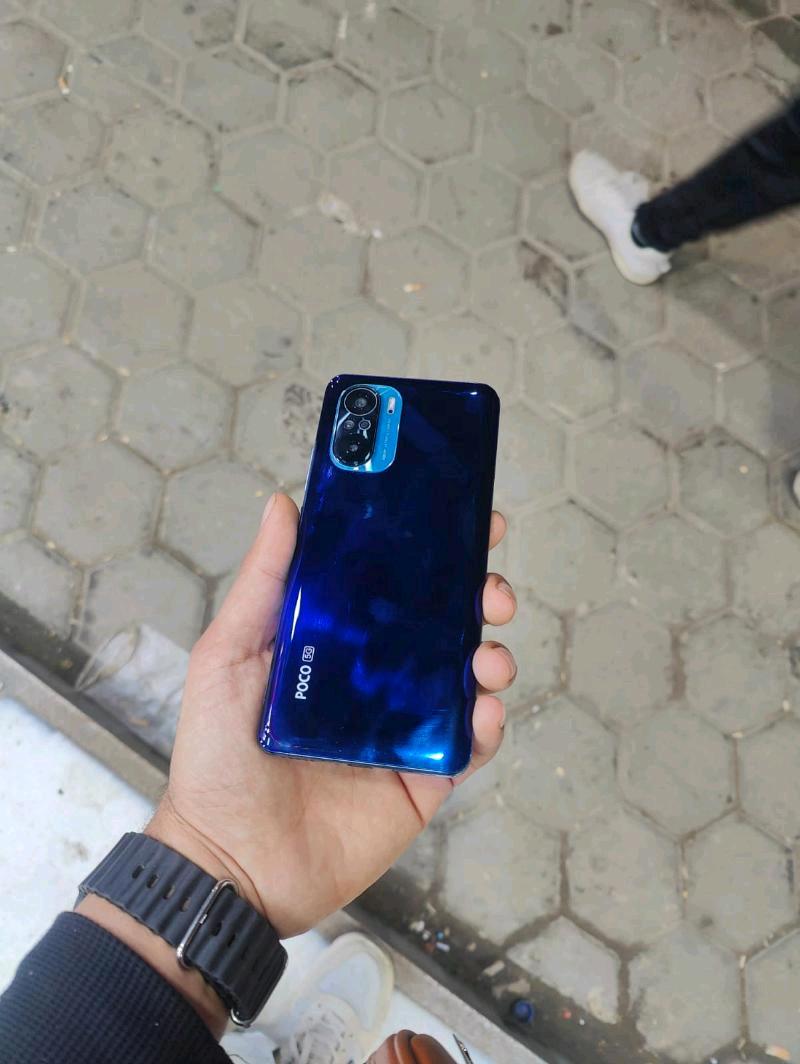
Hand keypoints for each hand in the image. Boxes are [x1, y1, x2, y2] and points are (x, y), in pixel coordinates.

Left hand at [148, 493, 516, 940]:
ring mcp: (404, 729)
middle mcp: (376, 680)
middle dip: (479, 599)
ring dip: (493, 657)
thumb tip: (284, 505)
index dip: (436, 553)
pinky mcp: (423, 779)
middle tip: (490, 591)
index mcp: (337, 644)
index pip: (394, 587)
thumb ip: (263, 583)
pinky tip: (485, 711)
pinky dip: (490, 724)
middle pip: (445, 626)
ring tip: (488, 658)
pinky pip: (471, 745)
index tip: (471, 522)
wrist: (231, 862)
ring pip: (468, 679)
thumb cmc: (218, 755)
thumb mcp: (229, 656)